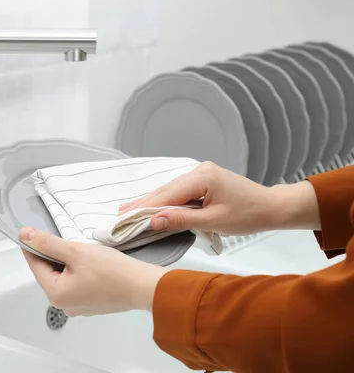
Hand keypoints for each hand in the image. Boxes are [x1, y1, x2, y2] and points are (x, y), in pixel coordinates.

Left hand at [19, 228, 167, 316]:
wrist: (144, 287)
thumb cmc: (112, 271)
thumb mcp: (76, 251)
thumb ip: (48, 243)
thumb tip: (24, 235)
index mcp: (56, 295)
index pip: (35, 265)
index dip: (32, 246)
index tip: (30, 232)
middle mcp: (64, 305)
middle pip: (49, 272)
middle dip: (54, 254)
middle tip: (64, 238)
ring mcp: (79, 307)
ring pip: (64, 277)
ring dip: (68, 262)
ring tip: (81, 250)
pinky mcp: (92, 304)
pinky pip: (77, 283)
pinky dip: (79, 270)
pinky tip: (91, 262)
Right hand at [119, 162, 319, 234]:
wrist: (271, 207)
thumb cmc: (249, 215)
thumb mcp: (214, 221)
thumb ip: (182, 219)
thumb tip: (154, 220)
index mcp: (203, 177)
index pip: (167, 194)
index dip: (145, 207)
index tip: (126, 216)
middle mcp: (199, 170)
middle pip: (165, 190)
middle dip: (143, 202)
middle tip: (120, 213)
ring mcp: (201, 173)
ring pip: (170, 190)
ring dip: (152, 202)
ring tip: (130, 211)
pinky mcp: (203, 180)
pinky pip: (179, 191)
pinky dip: (166, 201)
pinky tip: (153, 207)